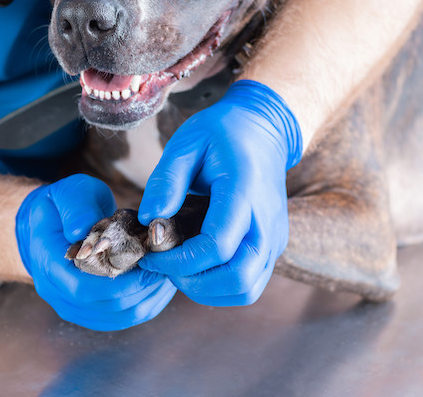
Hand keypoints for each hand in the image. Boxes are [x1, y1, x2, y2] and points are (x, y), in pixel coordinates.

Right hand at [16, 174, 175, 330]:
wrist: (49, 224)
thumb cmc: (62, 203)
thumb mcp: (67, 192)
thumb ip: (75, 208)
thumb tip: (80, 230)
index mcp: (45, 263)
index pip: (82, 288)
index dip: (121, 281)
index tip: (150, 264)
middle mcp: (55, 292)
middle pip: (106, 305)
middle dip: (142, 288)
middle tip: (168, 266)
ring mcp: (71, 306)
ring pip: (118, 316)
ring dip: (148, 297)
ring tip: (168, 273)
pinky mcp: (87, 312)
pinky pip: (121, 317)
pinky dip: (145, 303)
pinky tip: (160, 284)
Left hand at [138, 80, 301, 305]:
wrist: (263, 131)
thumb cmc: (221, 134)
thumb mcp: (187, 143)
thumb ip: (167, 180)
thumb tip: (148, 221)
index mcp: (245, 192)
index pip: (217, 246)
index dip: (177, 260)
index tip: (149, 252)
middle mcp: (267, 222)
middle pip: (238, 280)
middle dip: (193, 282)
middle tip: (163, 265)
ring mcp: (274, 238)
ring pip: (246, 290)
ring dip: (207, 290)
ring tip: (178, 267)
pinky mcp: (273, 247)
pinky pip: (250, 284)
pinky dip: (220, 286)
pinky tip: (196, 265)